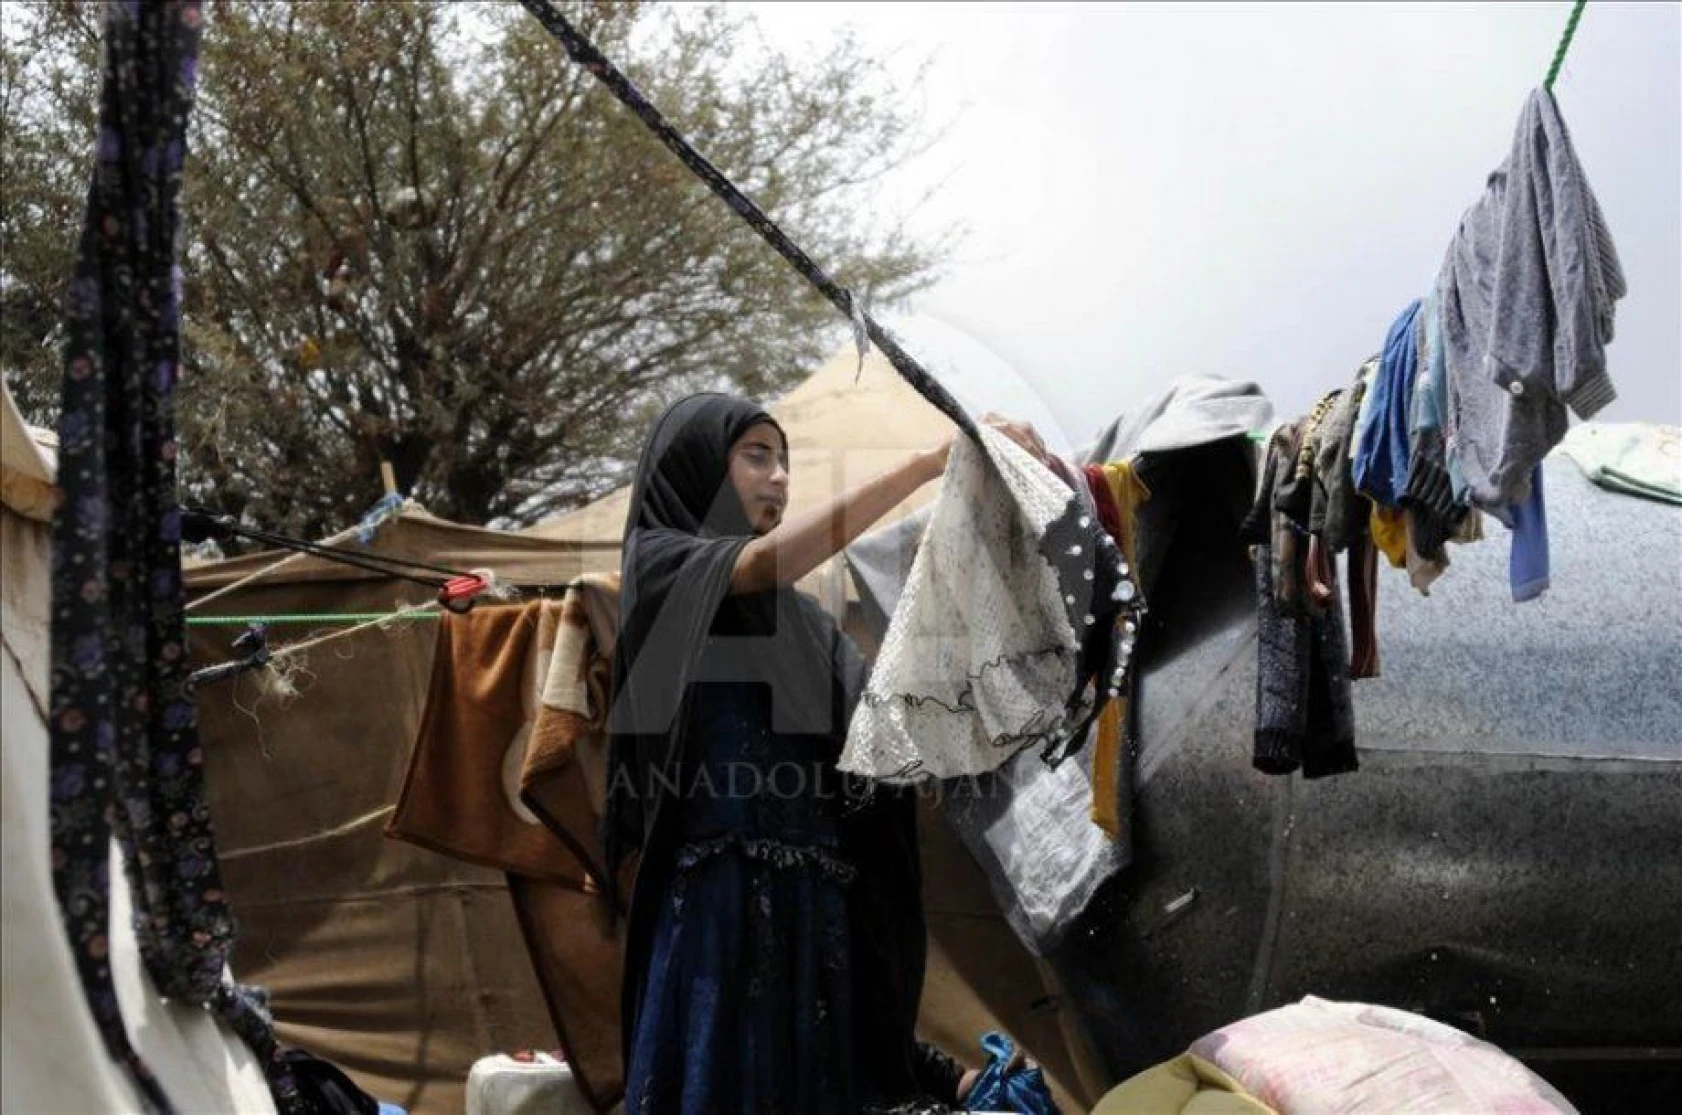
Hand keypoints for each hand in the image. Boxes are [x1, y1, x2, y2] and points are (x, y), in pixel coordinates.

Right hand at [917, 413, 1050, 485]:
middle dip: (1037, 445)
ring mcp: (984, 421)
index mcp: (997, 423)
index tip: (1046, 460)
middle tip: (1044, 463)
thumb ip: (1008, 454)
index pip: (1025, 429)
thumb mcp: (992, 457)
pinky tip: (1019, 456)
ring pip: (1014, 429)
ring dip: (1027, 446)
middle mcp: (992, 418)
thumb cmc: (965, 462)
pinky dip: (1011, 442)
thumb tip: (1035, 462)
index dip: (1038, 443)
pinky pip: (999, 432)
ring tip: (1035, 461)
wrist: (938, 460)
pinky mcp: (977, 428)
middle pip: (1024, 427)